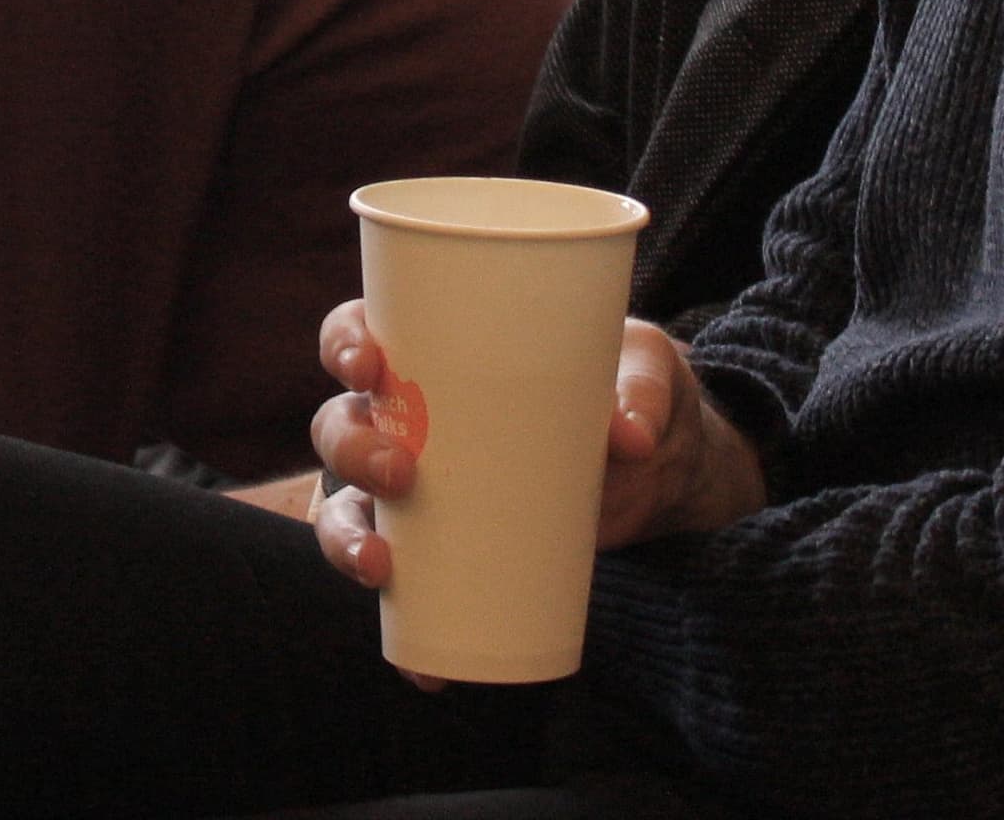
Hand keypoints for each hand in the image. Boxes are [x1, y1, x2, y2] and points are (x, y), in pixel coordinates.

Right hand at [309, 304, 765, 599]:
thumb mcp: (646, 374)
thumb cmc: (633, 391)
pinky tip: (424, 670)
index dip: (345, 345)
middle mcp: (411, 417)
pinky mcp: (451, 549)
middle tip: (400, 473)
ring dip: (346, 539)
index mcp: (437, 352)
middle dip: (351, 450)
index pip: (359, 334)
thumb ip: (642, 393)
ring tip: (382, 567)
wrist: (664, 467)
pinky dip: (404, 626)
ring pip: (349, 506)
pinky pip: (404, 585)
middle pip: (339, 423)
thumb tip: (631, 435)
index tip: (368, 367)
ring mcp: (423, 488)